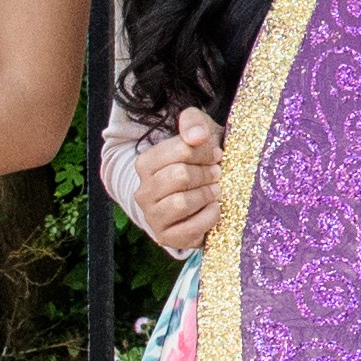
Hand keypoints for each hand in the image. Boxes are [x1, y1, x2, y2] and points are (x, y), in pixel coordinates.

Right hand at [134, 108, 225, 261]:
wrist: (195, 201)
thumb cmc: (198, 164)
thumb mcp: (196, 136)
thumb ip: (193, 123)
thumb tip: (196, 136)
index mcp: (145, 163)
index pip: (181, 150)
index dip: (205, 151)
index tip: (216, 154)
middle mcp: (142, 191)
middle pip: (181, 175)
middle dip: (206, 173)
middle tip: (217, 174)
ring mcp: (152, 216)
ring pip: (182, 202)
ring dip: (207, 194)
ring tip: (216, 190)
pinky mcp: (166, 237)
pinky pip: (191, 228)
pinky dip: (209, 216)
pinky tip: (215, 208)